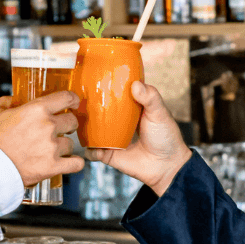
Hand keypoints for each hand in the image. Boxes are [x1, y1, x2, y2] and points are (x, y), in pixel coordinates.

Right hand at [0, 91, 84, 186]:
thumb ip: (6, 103)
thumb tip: (13, 100)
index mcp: (36, 109)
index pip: (66, 98)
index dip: (73, 100)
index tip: (74, 103)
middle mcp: (48, 126)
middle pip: (72, 121)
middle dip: (67, 125)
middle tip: (58, 131)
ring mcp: (52, 147)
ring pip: (71, 143)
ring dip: (64, 146)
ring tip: (51, 151)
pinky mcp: (53, 166)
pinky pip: (76, 163)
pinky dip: (74, 163)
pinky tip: (68, 162)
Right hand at [86, 81, 191, 196]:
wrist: (167, 166)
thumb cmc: (166, 137)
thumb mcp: (160, 113)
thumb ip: (150, 98)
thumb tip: (135, 85)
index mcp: (129, 108)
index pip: (113, 94)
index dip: (104, 86)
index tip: (92, 77)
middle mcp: (117, 122)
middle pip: (97, 112)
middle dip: (87, 107)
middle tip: (78, 100)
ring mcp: (111, 138)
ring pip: (91, 131)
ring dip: (83, 128)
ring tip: (77, 122)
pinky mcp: (108, 155)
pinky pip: (93, 152)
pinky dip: (90, 150)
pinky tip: (94, 146)